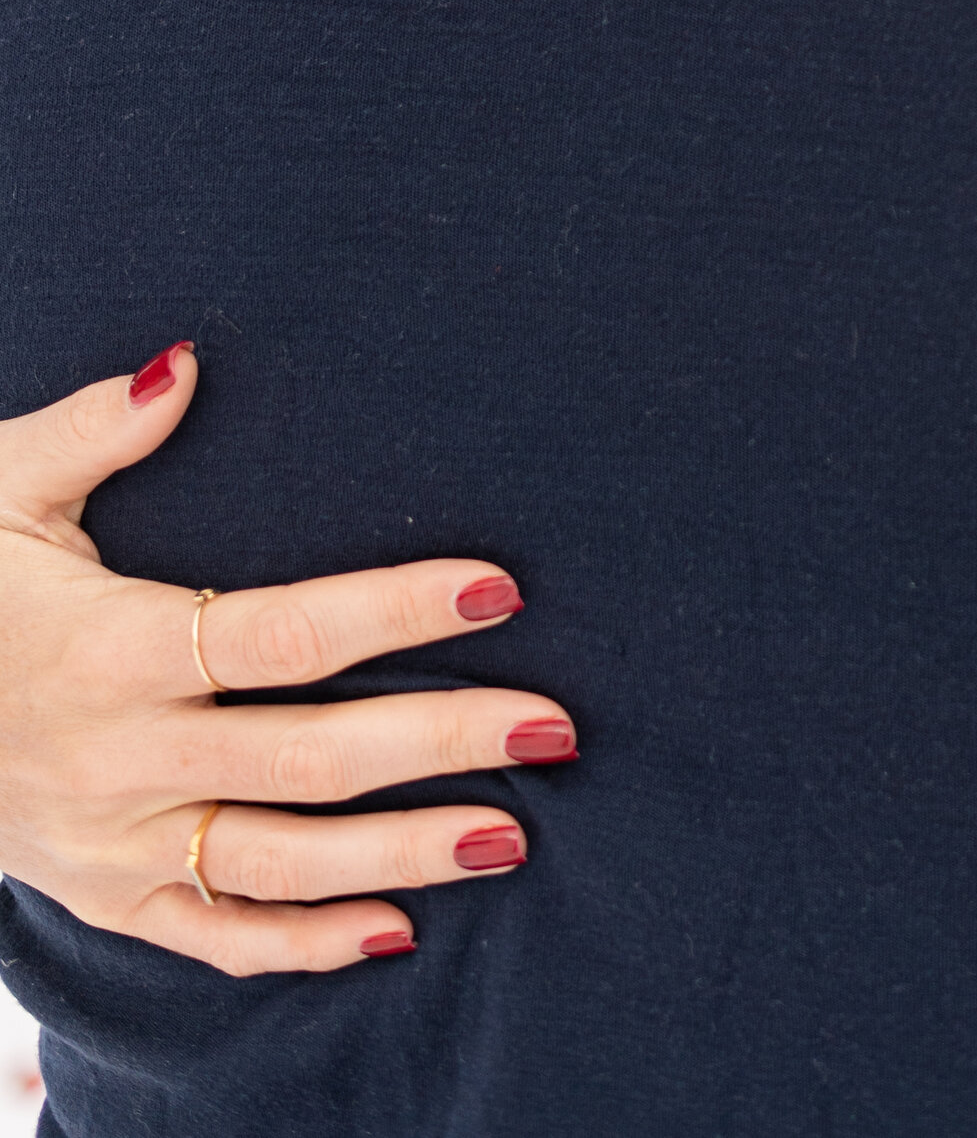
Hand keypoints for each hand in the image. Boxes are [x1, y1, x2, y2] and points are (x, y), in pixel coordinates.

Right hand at [0, 347, 576, 973]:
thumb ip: (92, 429)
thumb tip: (184, 362)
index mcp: (110, 648)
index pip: (284, 633)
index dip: (393, 611)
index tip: (499, 588)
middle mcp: (121, 757)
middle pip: (309, 757)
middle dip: (441, 740)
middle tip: (554, 725)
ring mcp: (113, 841)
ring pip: (281, 862)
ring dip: (402, 853)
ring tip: (513, 833)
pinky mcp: (104, 894)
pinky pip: (214, 934)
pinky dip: (304, 944)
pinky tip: (397, 929)